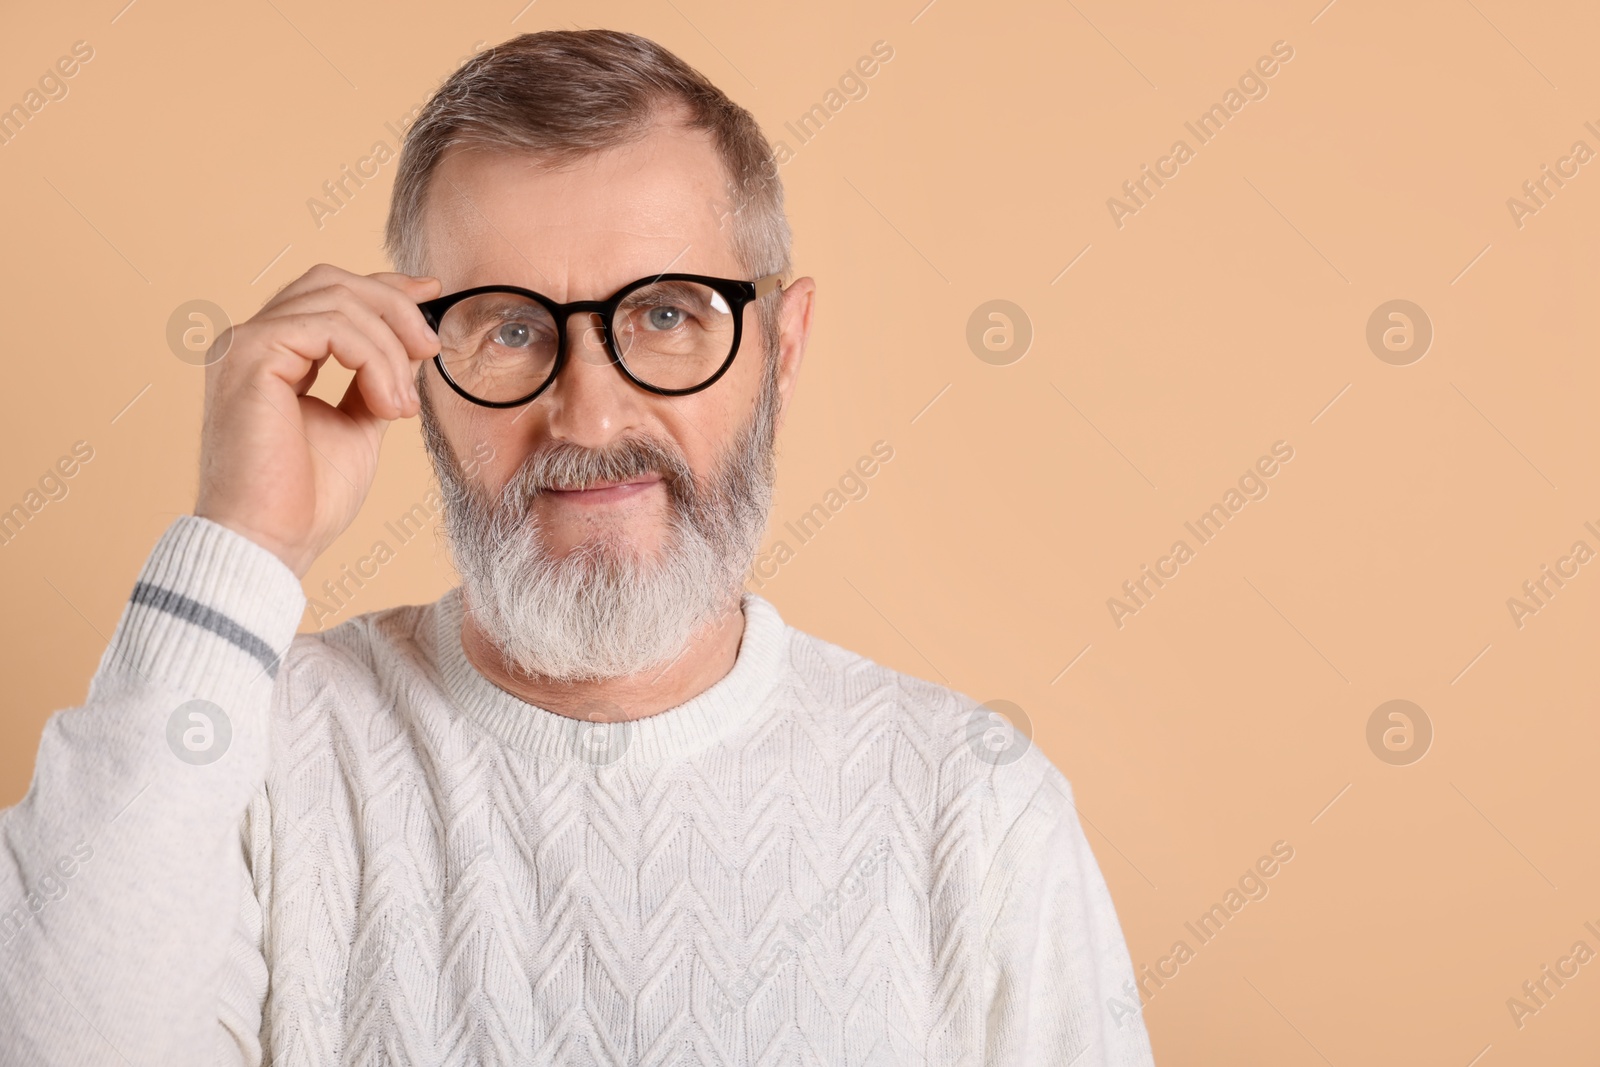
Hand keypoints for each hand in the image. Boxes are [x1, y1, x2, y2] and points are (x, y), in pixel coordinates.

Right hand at [194, 264, 443, 577]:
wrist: (271, 543)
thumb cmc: (306, 499)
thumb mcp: (357, 425)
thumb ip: (376, 380)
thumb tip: (412, 344)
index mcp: (270, 353)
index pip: (328, 293)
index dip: (384, 287)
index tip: (432, 293)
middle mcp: (249, 339)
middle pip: (333, 281)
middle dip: (395, 307)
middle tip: (430, 350)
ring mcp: (244, 343)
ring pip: (339, 302)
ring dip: (390, 349)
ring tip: (402, 406)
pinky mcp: (250, 355)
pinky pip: (331, 328)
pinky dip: (374, 361)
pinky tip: (386, 405)